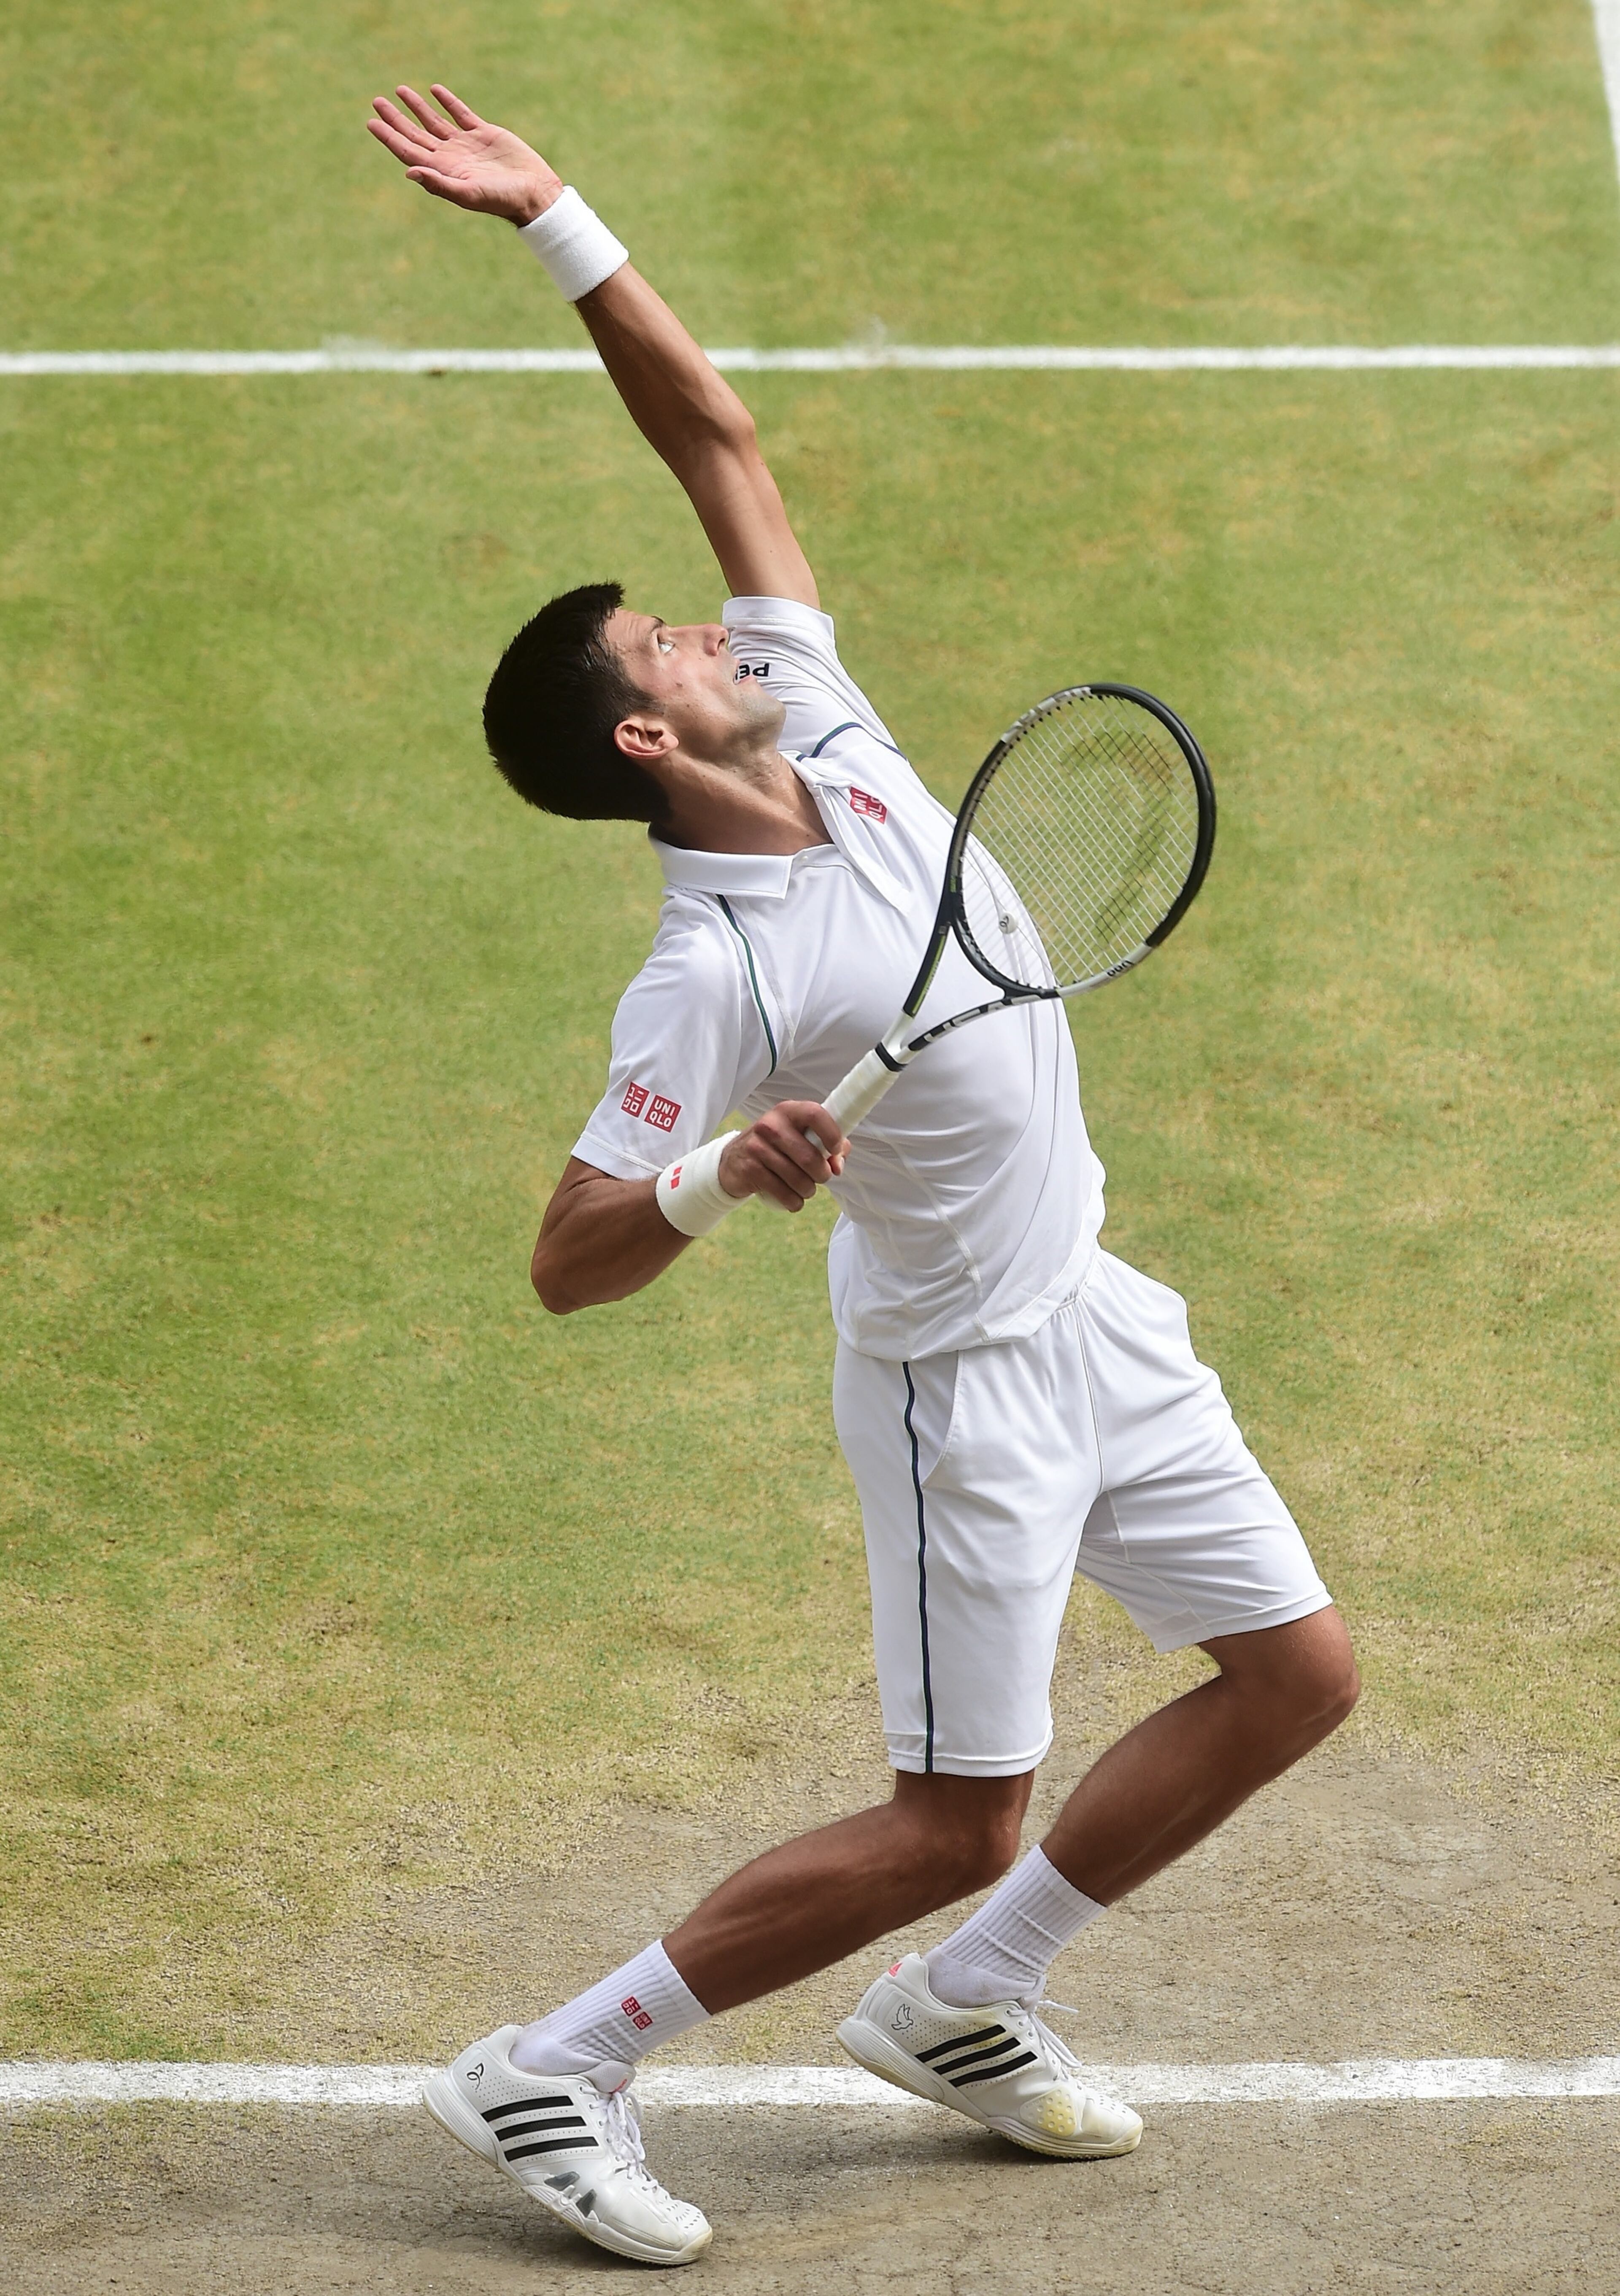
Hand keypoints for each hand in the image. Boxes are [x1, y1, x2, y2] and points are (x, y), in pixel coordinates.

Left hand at [366, 84, 560, 225]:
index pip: (408, 150)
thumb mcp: (468, 193)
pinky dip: (448, 102)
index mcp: (443, 170)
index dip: (389, 136)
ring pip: (434, 121)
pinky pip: (460, 114)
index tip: (371, 122)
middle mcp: (451, 157)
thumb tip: (408, 172)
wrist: (533, 193)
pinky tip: (435, 91)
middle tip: (377, 102)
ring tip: (399, 91)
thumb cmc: (501, 199)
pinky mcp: (484, 133)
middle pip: (415, 134)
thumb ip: (438, 183)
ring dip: (417, 107)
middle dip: (396, 119)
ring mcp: (466, 144)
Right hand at [718, 1101, 848, 1213]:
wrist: (733, 1160)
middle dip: (822, 1174)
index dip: (832, 1135)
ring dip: (808, 1190)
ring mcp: (757, 1147)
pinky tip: (793, 1199)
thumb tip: (837, 1165)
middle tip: (821, 1177)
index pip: (815, 1114)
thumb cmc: (777, 1147)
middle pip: (809, 1157)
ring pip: (798, 1179)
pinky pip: (782, 1193)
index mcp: (788, 1111)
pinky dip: (794, 1202)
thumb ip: (827, 1146)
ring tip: (806, 1189)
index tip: (835, 1150)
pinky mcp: (749, 1169)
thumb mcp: (799, 1137)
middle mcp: (770, 1125)